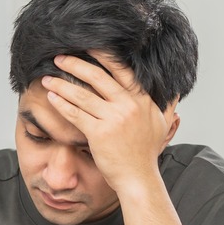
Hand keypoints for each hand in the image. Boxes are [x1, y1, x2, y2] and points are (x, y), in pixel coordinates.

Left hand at [40, 51, 176, 192]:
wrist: (138, 178)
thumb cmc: (146, 153)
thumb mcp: (162, 124)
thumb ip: (168, 105)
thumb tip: (176, 91)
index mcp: (143, 99)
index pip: (121, 70)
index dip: (102, 56)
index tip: (86, 46)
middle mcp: (129, 105)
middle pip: (97, 77)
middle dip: (75, 65)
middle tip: (58, 58)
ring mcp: (114, 119)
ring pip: (82, 95)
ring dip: (61, 84)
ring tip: (47, 79)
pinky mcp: (99, 133)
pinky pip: (76, 114)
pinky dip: (62, 104)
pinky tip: (51, 98)